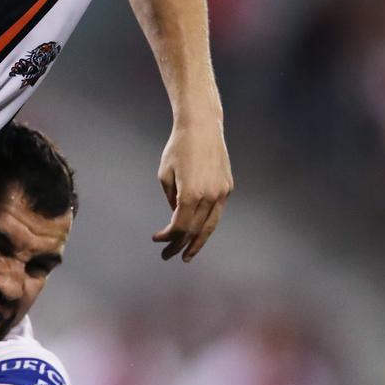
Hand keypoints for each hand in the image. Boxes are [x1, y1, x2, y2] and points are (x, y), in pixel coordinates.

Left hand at [152, 116, 232, 260]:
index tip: (157, 239)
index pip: (180, 226)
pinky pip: (216, 212)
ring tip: (188, 255)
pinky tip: (198, 232)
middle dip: (181, 245)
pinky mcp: (227, 187)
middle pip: (195, 230)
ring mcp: (222, 193)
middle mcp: (210, 197)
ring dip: (198, 242)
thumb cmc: (178, 149)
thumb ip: (171, 199)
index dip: (168, 237)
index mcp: (191, 195)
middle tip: (169, 257)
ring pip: (210, 225)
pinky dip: (207, 224)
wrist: (202, 128)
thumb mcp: (165, 174)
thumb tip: (177, 216)